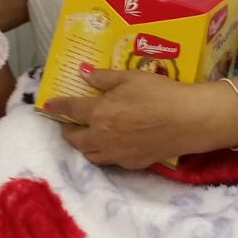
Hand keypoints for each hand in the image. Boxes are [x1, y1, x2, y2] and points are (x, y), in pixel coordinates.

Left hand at [45, 69, 236, 169]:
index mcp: (98, 113)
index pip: (69, 110)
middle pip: (74, 139)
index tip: (48, 105)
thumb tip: (83, 74)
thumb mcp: (130, 77)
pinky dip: (105, 153)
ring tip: (88, 135)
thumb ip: (103, 78)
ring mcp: (117, 154)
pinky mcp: (132, 163)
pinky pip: (110, 161)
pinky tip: (113, 144)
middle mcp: (102, 137)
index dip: (56, 106)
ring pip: (90, 154)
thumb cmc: (160, 93)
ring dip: (84, 145)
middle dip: (67, 131)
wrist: (189, 120)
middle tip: (69, 123)